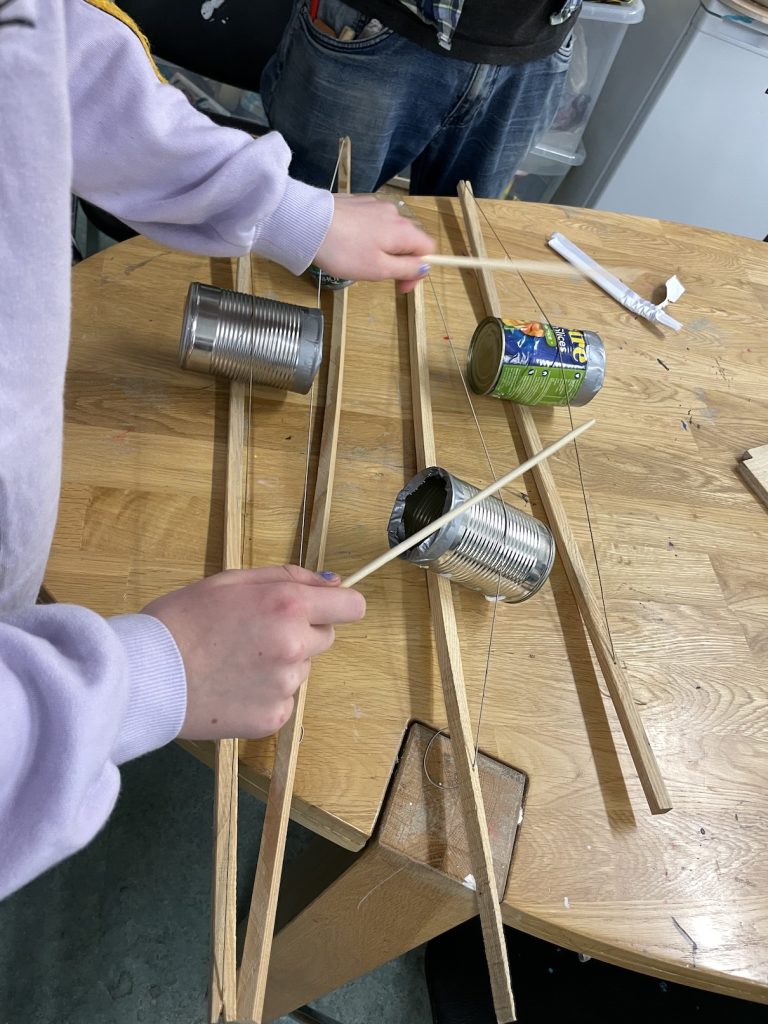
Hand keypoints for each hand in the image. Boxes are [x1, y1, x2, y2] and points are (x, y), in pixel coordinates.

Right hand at [142, 565, 364, 739]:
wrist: (146, 674)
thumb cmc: (182, 619)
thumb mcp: (233, 580)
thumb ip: (289, 577)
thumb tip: (333, 582)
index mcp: (288, 605)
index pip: (352, 606)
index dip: (337, 604)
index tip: (321, 607)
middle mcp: (295, 646)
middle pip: (325, 637)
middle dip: (301, 632)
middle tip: (255, 632)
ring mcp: (286, 686)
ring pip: (301, 669)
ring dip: (280, 664)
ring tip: (234, 661)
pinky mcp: (273, 718)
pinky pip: (282, 699)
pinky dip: (264, 693)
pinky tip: (231, 686)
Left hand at [314, 193, 434, 293]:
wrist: (308, 223)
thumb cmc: (344, 250)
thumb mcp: (379, 269)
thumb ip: (406, 269)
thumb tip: (424, 267)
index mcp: (404, 231)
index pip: (428, 249)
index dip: (419, 270)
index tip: (401, 285)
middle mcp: (394, 214)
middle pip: (409, 241)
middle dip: (398, 261)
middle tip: (376, 276)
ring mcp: (375, 206)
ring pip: (390, 233)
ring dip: (382, 250)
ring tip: (359, 261)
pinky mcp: (359, 203)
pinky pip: (373, 224)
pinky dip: (368, 238)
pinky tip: (350, 246)